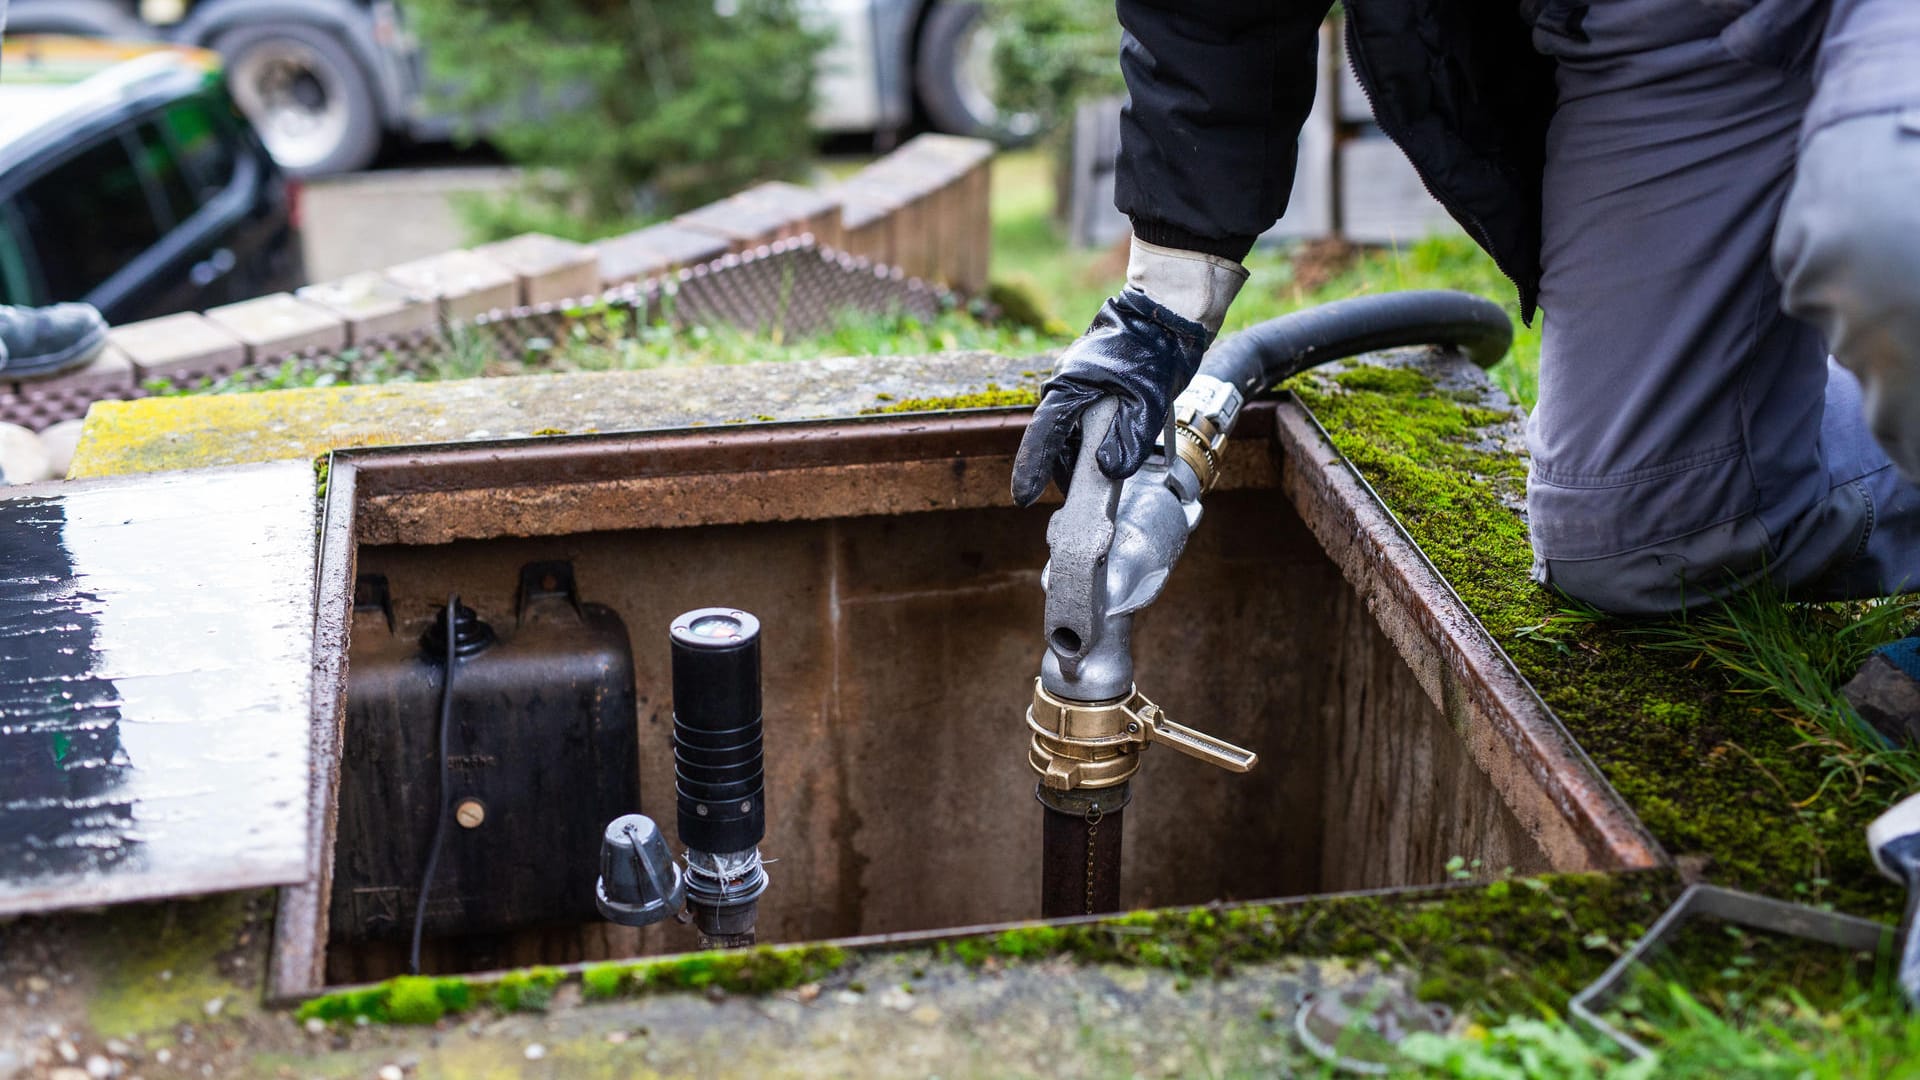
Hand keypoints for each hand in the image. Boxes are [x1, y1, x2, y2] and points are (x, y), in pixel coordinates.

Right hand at [1010, 288, 1212, 506]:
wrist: (1166, 318)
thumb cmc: (1153, 353)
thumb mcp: (1147, 403)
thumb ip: (1128, 440)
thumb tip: (1109, 472)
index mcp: (1069, 387)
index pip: (1043, 435)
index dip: (1032, 468)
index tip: (1024, 498)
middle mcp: (1065, 386)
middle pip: (1057, 440)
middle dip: (1069, 469)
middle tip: (1086, 501)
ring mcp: (1076, 385)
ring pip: (1071, 433)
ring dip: (1085, 455)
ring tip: (1106, 477)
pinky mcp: (1089, 387)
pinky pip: (1082, 421)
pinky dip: (1093, 441)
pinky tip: (1111, 453)